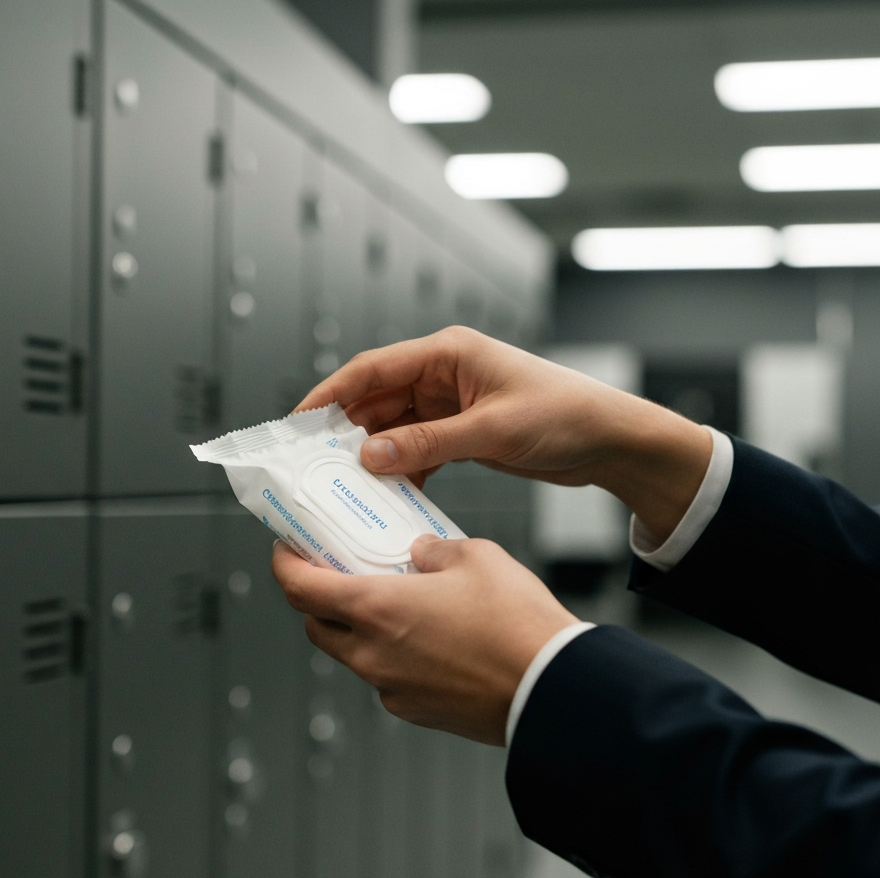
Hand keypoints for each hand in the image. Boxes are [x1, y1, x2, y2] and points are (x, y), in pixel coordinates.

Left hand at [271, 536, 578, 745]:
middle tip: (338, 572)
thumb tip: (420, 553)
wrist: (554, 690)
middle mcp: (372, 654)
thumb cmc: (517, 624)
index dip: (284, 564)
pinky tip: (426, 638)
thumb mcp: (476, 556)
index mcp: (375, 608)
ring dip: (356, 628)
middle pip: (315, 625)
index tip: (286, 549)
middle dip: (318, 598)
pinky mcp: (415, 711)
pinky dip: (391, 656)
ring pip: (351, 654)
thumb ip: (434, 549)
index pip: (299, 588)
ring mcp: (391, 688)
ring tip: (394, 603)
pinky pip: (385, 679)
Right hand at [296, 327, 712, 544]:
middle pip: (376, 399)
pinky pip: (417, 448)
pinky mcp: (461, 431)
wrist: (610, 440)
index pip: (372, 368)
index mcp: (448, 354)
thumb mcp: (491, 430)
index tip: (297, 421)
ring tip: (347, 485)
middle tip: (314, 464)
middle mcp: (444, 374)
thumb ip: (428, 443)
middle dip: (345, 431)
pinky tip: (391, 494)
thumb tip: (371, 456)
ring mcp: (451, 404)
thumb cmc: (565, 415)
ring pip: (394, 427)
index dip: (329, 393)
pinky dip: (403, 469)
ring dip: (374, 454)